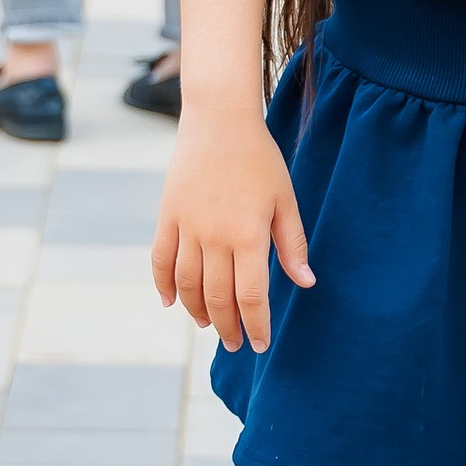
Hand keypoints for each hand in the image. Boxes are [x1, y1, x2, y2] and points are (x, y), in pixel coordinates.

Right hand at [154, 113, 313, 353]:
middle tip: (237, 344)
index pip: (250, 296)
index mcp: (248, 235)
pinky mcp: (167, 216)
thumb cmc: (260, 160)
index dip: (256, 324)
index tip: (261, 344)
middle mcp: (214, 237)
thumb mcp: (284, 200)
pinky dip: (163, 286)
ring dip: (197, 312)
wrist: (219, 121)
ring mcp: (186, 227)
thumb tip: (305, 283)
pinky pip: (160, 260)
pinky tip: (171, 303)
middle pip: (217, 297)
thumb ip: (292, 244)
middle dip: (228, 327)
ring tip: (208, 326)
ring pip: (186, 285)